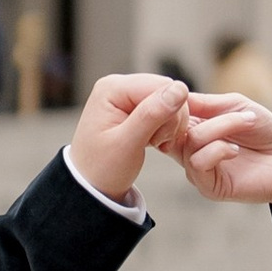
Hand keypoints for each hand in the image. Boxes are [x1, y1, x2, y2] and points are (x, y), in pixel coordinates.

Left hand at [69, 70, 190, 199]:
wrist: (92, 185)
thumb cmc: (102, 169)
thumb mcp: (127, 144)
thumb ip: (152, 115)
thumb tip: (179, 88)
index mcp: (112, 88)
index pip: (161, 86)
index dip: (170, 113)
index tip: (158, 140)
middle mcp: (118, 85)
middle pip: (167, 90)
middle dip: (170, 120)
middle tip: (156, 143)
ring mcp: (126, 94)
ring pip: (170, 100)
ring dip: (170, 125)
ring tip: (154, 143)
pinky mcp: (134, 105)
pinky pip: (164, 108)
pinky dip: (166, 127)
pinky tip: (155, 141)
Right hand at [178, 91, 271, 215]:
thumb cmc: (264, 131)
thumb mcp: (235, 105)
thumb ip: (204, 102)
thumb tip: (171, 95)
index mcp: (191, 130)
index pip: (165, 117)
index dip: (170, 103)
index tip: (186, 92)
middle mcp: (188, 150)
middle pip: (173, 126)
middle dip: (200, 111)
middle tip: (233, 107)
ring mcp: (197, 170)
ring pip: (191, 142)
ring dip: (221, 127)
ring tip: (246, 123)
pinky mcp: (208, 187)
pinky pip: (198, 163)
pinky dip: (218, 150)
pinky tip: (235, 150)